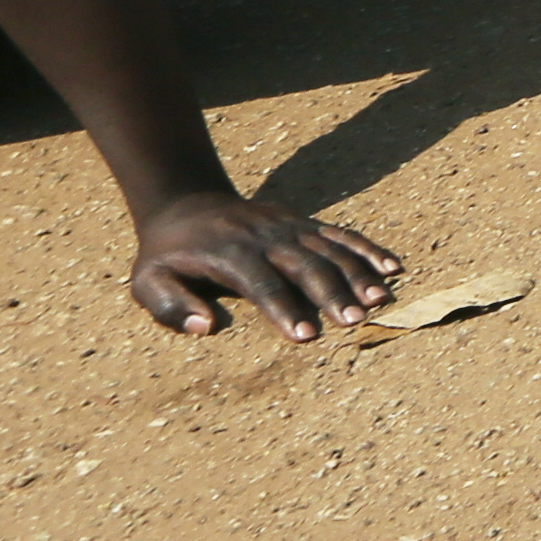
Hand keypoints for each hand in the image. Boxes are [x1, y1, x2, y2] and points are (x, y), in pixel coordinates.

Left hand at [130, 188, 399, 341]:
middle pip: (306, 265)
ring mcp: (289, 227)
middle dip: (332, 292)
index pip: (263, 283)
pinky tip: (392, 267)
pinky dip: (368, 249)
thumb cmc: (167, 255)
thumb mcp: (147, 280)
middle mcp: (266, 237)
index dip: (285, 309)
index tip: (306, 335)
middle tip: (354, 320)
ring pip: (330, 249)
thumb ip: (171, 305)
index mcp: (230, 254)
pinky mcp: (304, 223)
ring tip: (379, 300)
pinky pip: (341, 234)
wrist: (186, 205)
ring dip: (357, 273)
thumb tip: (205, 327)